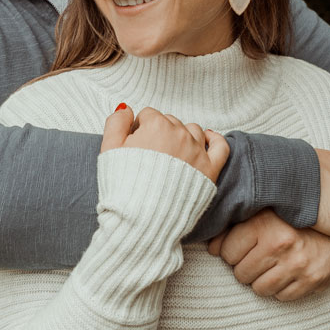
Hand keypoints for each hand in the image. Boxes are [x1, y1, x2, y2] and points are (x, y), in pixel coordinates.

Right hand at [101, 106, 228, 183]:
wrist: (140, 220)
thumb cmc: (123, 188)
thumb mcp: (108, 150)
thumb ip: (116, 123)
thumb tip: (126, 109)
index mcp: (156, 126)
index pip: (148, 116)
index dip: (139, 129)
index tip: (135, 145)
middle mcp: (180, 134)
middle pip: (170, 122)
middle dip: (160, 133)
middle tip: (151, 155)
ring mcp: (197, 152)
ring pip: (193, 130)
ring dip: (183, 136)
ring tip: (171, 153)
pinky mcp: (210, 170)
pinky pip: (220, 146)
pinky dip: (215, 140)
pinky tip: (207, 139)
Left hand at [207, 209, 329, 301]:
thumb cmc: (292, 219)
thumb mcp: (262, 212)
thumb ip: (233, 226)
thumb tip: (210, 247)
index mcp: (265, 223)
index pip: (227, 252)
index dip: (231, 251)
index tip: (242, 246)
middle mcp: (281, 243)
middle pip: (241, 273)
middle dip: (245, 266)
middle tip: (258, 256)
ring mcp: (298, 265)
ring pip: (259, 289)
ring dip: (261, 279)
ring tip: (271, 265)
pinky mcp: (312, 281)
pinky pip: (281, 297)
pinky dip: (281, 288)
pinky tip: (287, 272)